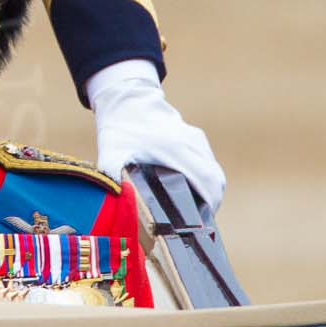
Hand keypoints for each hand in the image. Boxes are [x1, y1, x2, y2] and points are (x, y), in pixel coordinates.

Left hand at [88, 60, 225, 214]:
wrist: (127, 101)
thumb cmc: (119, 130)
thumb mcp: (110, 155)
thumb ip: (113, 179)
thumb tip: (117, 205)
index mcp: (175, 149)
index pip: (206, 182)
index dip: (209, 205)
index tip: (202, 224)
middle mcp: (192, 144)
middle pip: (215, 180)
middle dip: (211, 203)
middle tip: (200, 224)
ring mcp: (196, 140)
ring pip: (214, 172)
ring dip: (210, 192)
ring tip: (197, 213)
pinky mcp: (196, 138)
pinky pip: (208, 163)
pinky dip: (206, 180)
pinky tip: (192, 194)